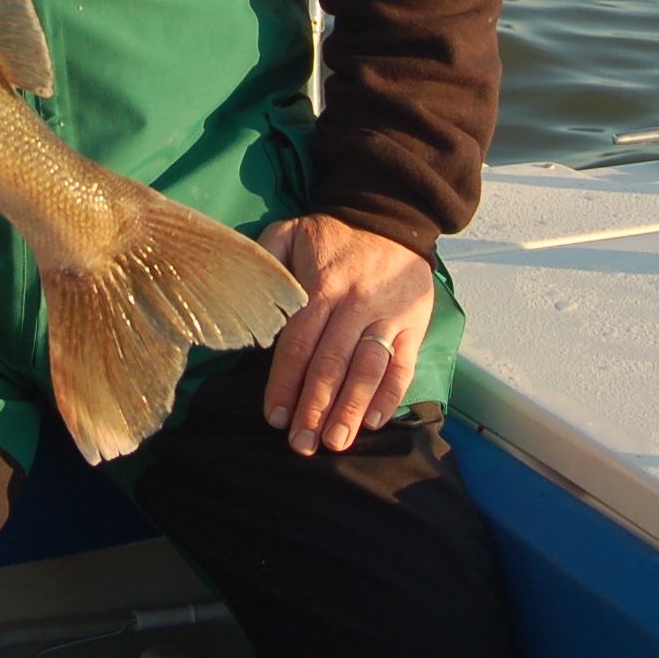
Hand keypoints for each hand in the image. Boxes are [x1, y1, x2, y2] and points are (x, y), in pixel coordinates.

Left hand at [256, 215, 433, 456]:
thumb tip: (245, 298)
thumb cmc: (333, 232)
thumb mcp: (290, 231)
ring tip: (335, 441)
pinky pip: (403, 366)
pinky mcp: (413, 325)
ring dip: (351, 410)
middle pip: (331, 365)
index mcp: (321, 287)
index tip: (276, 417)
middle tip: (302, 444)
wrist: (390, 213)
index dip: (285, 383)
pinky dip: (390, 395)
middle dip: (315, 407)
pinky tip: (375, 421)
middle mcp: (354, 306)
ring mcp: (387, 317)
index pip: (298, 344)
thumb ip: (264, 260)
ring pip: (367, 370)